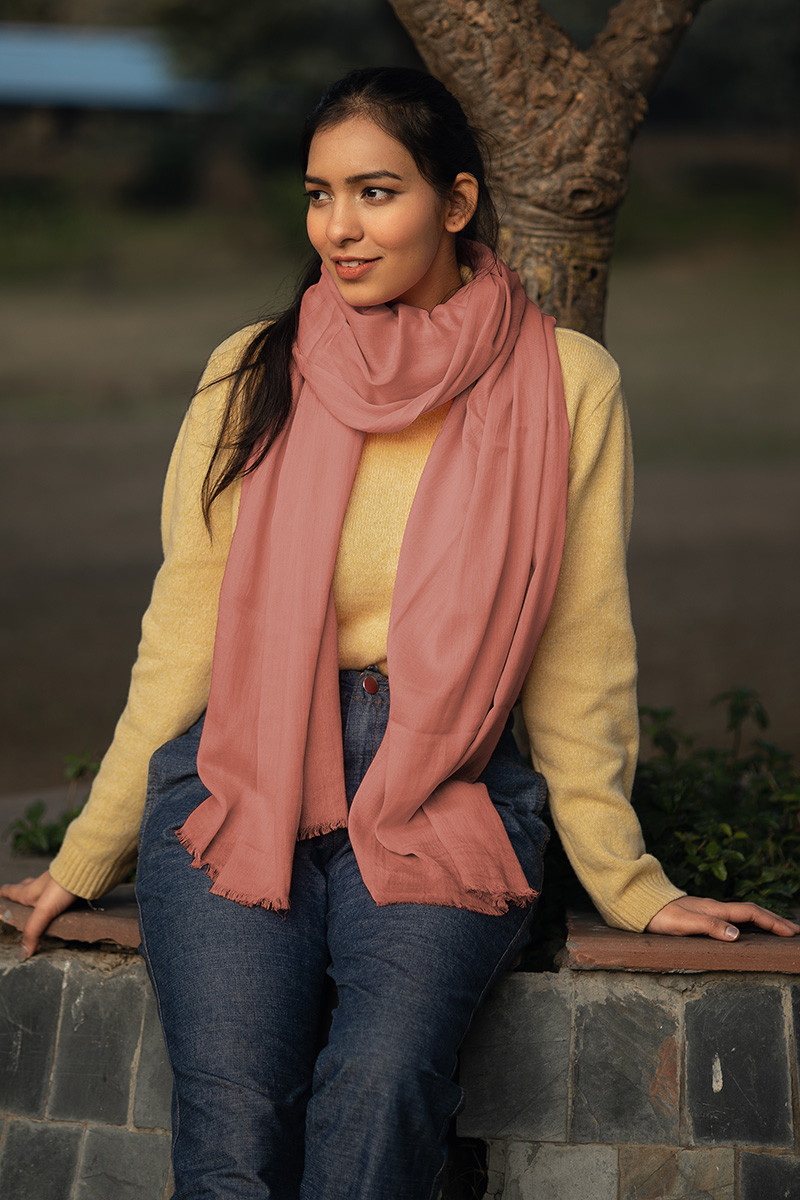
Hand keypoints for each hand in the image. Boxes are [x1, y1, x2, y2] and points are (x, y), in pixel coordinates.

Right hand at [0, 871, 76, 959]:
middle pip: (27, 886)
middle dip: (21, 890)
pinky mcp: (71, 883)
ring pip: (44, 887)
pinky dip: (59, 894)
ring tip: (41, 901)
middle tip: (18, 895)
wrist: (86, 869)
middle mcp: (41, 885)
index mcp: (30, 891)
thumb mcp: (44, 911)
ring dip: (41, 892)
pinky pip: (61, 889)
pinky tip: (65, 900)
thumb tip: (22, 954)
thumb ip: (33, 931)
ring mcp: (57, 882)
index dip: (4, 893)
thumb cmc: (62, 886)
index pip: (12, 891)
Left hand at [646, 895, 799, 940]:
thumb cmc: (660, 916)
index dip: (771, 922)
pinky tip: (748, 928)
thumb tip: (737, 935)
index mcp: (715, 909)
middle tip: (795, 930)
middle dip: (774, 920)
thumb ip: (709, 927)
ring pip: (743, 913)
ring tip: (779, 929)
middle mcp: (715, 908)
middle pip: (752, 912)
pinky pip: (733, 916)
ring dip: (764, 920)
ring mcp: (708, 910)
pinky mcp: (701, 914)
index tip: (790, 932)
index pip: (750, 913)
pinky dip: (748, 921)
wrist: (641, 904)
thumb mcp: (684, 924)